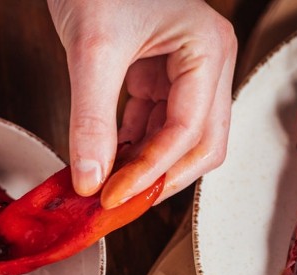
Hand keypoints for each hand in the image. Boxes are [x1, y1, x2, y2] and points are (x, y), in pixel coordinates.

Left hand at [47, 0, 236, 206]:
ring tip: (108, 189)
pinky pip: (155, 127)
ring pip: (179, 142)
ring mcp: (185, 72)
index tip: (112, 196)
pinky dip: (133, 150)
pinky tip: (107, 163)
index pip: (188, 131)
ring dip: (145, 169)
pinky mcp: (159, 77)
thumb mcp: (93, 48)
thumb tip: (89, 178)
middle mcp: (206, 64)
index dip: (150, 172)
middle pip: (199, 145)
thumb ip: (91, 118)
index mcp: (208, 50)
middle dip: (160, 178)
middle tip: (120, 204)